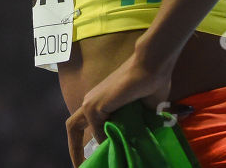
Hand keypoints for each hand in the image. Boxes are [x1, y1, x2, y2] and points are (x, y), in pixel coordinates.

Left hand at [65, 48, 174, 166]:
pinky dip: (105, 142)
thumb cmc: (151, 84)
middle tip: (81, 167)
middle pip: (73, 127)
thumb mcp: (140, 112)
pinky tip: (116, 147)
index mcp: (101, 101)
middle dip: (75, 150)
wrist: (152, 67)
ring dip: (93, 147)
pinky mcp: (95, 107)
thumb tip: (132, 142)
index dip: (87, 140)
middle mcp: (91, 101)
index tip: (91, 159)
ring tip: (101, 162)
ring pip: (83, 130)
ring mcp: (91, 103)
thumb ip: (131, 125)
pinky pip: (97, 132)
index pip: (87, 124)